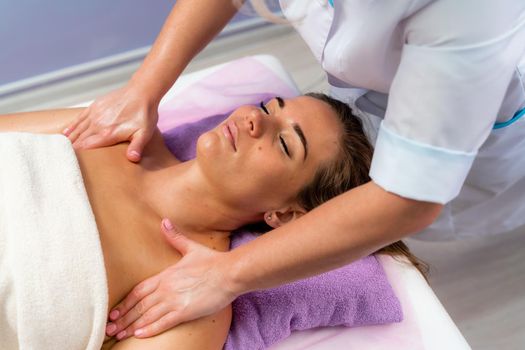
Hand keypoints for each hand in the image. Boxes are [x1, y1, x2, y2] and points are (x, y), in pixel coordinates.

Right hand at [63, 83, 158, 161]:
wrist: (141, 92)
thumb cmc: (144, 114)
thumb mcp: (144, 133)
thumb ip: (136, 147)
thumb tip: (132, 159)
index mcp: (108, 133)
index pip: (87, 147)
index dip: (78, 157)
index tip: (70, 165)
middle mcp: (98, 124)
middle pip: (80, 140)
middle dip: (71, 150)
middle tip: (62, 161)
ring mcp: (95, 114)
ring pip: (77, 130)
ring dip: (69, 140)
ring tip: (60, 150)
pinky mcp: (94, 106)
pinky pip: (79, 118)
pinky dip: (71, 126)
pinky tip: (65, 133)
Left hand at [105, 219, 238, 339]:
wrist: (229, 273)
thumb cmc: (212, 261)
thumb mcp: (191, 248)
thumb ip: (175, 238)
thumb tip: (165, 222)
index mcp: (166, 275)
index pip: (139, 290)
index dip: (125, 302)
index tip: (115, 311)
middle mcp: (166, 289)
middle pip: (139, 305)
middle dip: (123, 318)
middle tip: (109, 328)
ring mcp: (174, 301)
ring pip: (147, 315)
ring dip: (131, 325)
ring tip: (118, 334)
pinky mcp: (184, 312)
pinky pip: (163, 322)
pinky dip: (149, 329)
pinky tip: (139, 335)